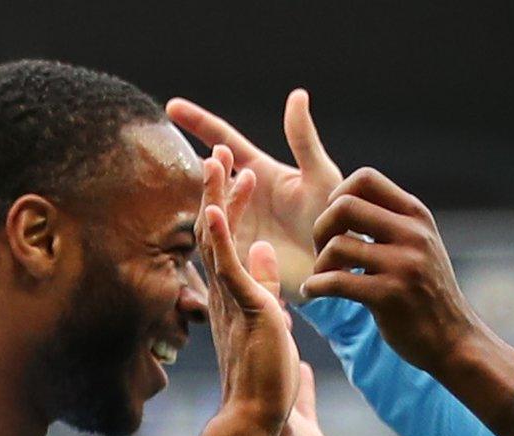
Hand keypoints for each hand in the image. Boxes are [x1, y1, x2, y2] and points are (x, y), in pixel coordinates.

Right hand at [169, 90, 343, 297]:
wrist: (340, 264)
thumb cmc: (336, 218)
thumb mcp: (321, 176)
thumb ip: (303, 139)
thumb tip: (296, 94)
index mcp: (260, 171)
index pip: (224, 140)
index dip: (199, 123)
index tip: (173, 106)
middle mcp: (243, 195)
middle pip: (216, 175)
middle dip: (212, 167)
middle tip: (215, 161)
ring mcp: (239, 223)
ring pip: (212, 205)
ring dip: (214, 196)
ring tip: (221, 192)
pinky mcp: (240, 253)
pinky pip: (219, 240)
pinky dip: (216, 228)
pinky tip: (217, 216)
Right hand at [199, 145, 301, 431]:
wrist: (261, 415)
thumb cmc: (266, 379)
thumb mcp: (270, 319)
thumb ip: (265, 284)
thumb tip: (262, 251)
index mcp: (235, 293)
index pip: (230, 239)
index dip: (232, 203)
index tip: (238, 171)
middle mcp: (225, 292)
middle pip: (217, 231)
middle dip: (217, 189)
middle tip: (217, 150)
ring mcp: (232, 299)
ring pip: (218, 240)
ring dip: (215, 199)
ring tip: (213, 161)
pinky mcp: (245, 310)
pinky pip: (227, 270)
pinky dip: (220, 240)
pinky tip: (213, 211)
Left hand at [300, 167, 489, 373]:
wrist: (455, 340)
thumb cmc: (427, 294)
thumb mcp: (419, 246)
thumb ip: (390, 223)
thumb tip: (344, 201)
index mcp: (416, 216)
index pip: (366, 178)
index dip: (339, 195)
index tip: (338, 223)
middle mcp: (413, 235)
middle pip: (344, 206)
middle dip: (322, 227)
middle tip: (323, 250)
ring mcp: (403, 265)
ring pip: (337, 246)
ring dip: (319, 264)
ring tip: (322, 277)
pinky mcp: (390, 297)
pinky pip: (336, 282)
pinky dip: (316, 286)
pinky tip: (313, 292)